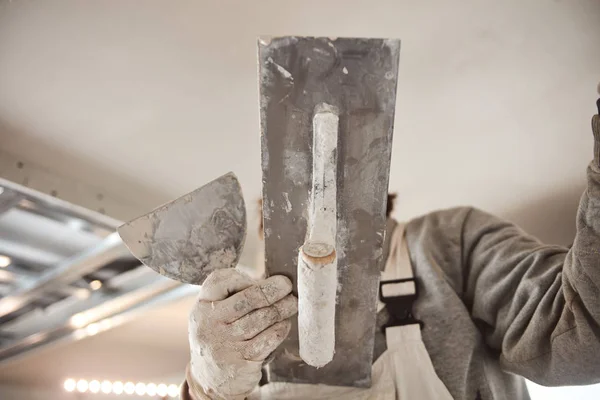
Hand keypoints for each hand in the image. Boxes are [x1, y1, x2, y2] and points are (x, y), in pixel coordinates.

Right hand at [187, 269, 296, 399]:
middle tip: (287, 285)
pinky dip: (281, 328)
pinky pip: (270, 337)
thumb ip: (232, 297)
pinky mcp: (242, 360)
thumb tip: (270, 281)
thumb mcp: (214, 315)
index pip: (220, 280)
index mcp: (202, 307)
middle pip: (249, 297)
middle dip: (274, 289)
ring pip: (263, 317)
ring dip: (283, 307)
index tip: (257, 280)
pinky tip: (284, 324)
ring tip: (292, 303)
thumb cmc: (219, 338)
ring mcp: (226, 342)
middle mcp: (210, 323)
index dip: (242, 277)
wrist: (210, 381)